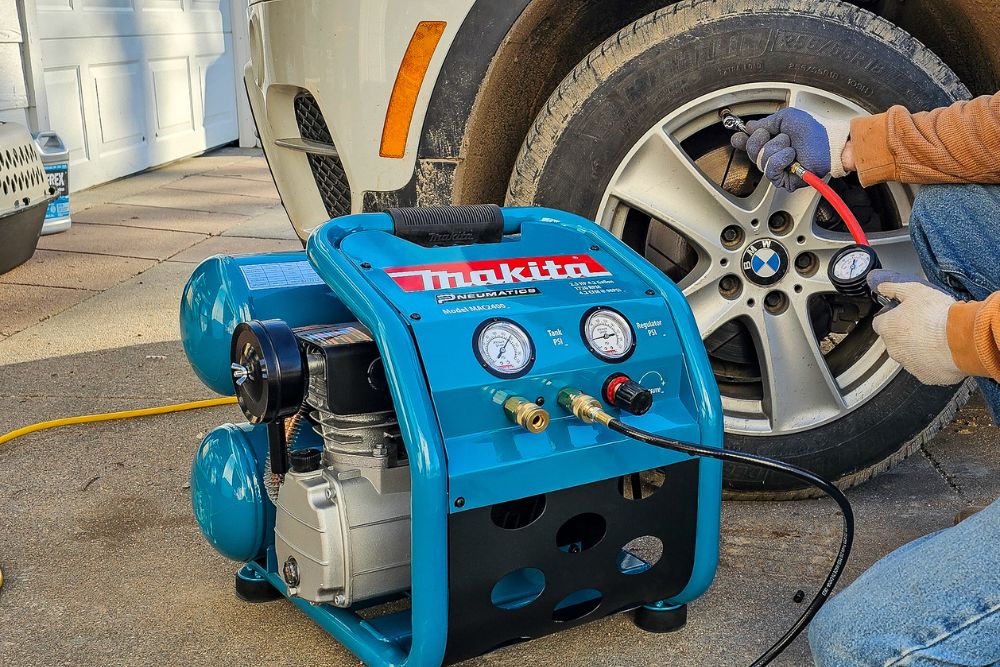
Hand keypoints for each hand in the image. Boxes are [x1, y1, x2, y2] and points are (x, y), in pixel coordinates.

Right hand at [730, 108, 851, 190]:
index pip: (749, 143)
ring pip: (761, 159)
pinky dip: (781, 159)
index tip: (739, 136)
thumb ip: (766, 122)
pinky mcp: (782, 180)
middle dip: (764, 139)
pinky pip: (770, 170)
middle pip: (751, 150)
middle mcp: (772, 155)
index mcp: (771, 140)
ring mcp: (776, 168)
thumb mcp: (786, 118)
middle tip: (780, 136)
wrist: (828, 144)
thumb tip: (750, 127)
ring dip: (778, 148)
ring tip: (792, 146)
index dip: (742, 139)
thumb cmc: (813, 131)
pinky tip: (791, 156)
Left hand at [867, 270, 965, 385]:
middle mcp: (893, 349)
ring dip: (919, 348)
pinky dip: (933, 362)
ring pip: (910, 355)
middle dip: (906, 334)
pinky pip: (926, 368)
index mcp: (888, 328)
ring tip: (937, 338)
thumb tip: (881, 286)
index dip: (892, 317)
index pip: (880, 323)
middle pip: (895, 340)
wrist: (961, 339)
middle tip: (925, 325)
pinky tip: (944, 352)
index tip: (903, 314)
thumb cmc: (937, 315)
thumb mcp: (915, 290)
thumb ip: (895, 288)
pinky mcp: (925, 376)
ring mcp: (908, 364)